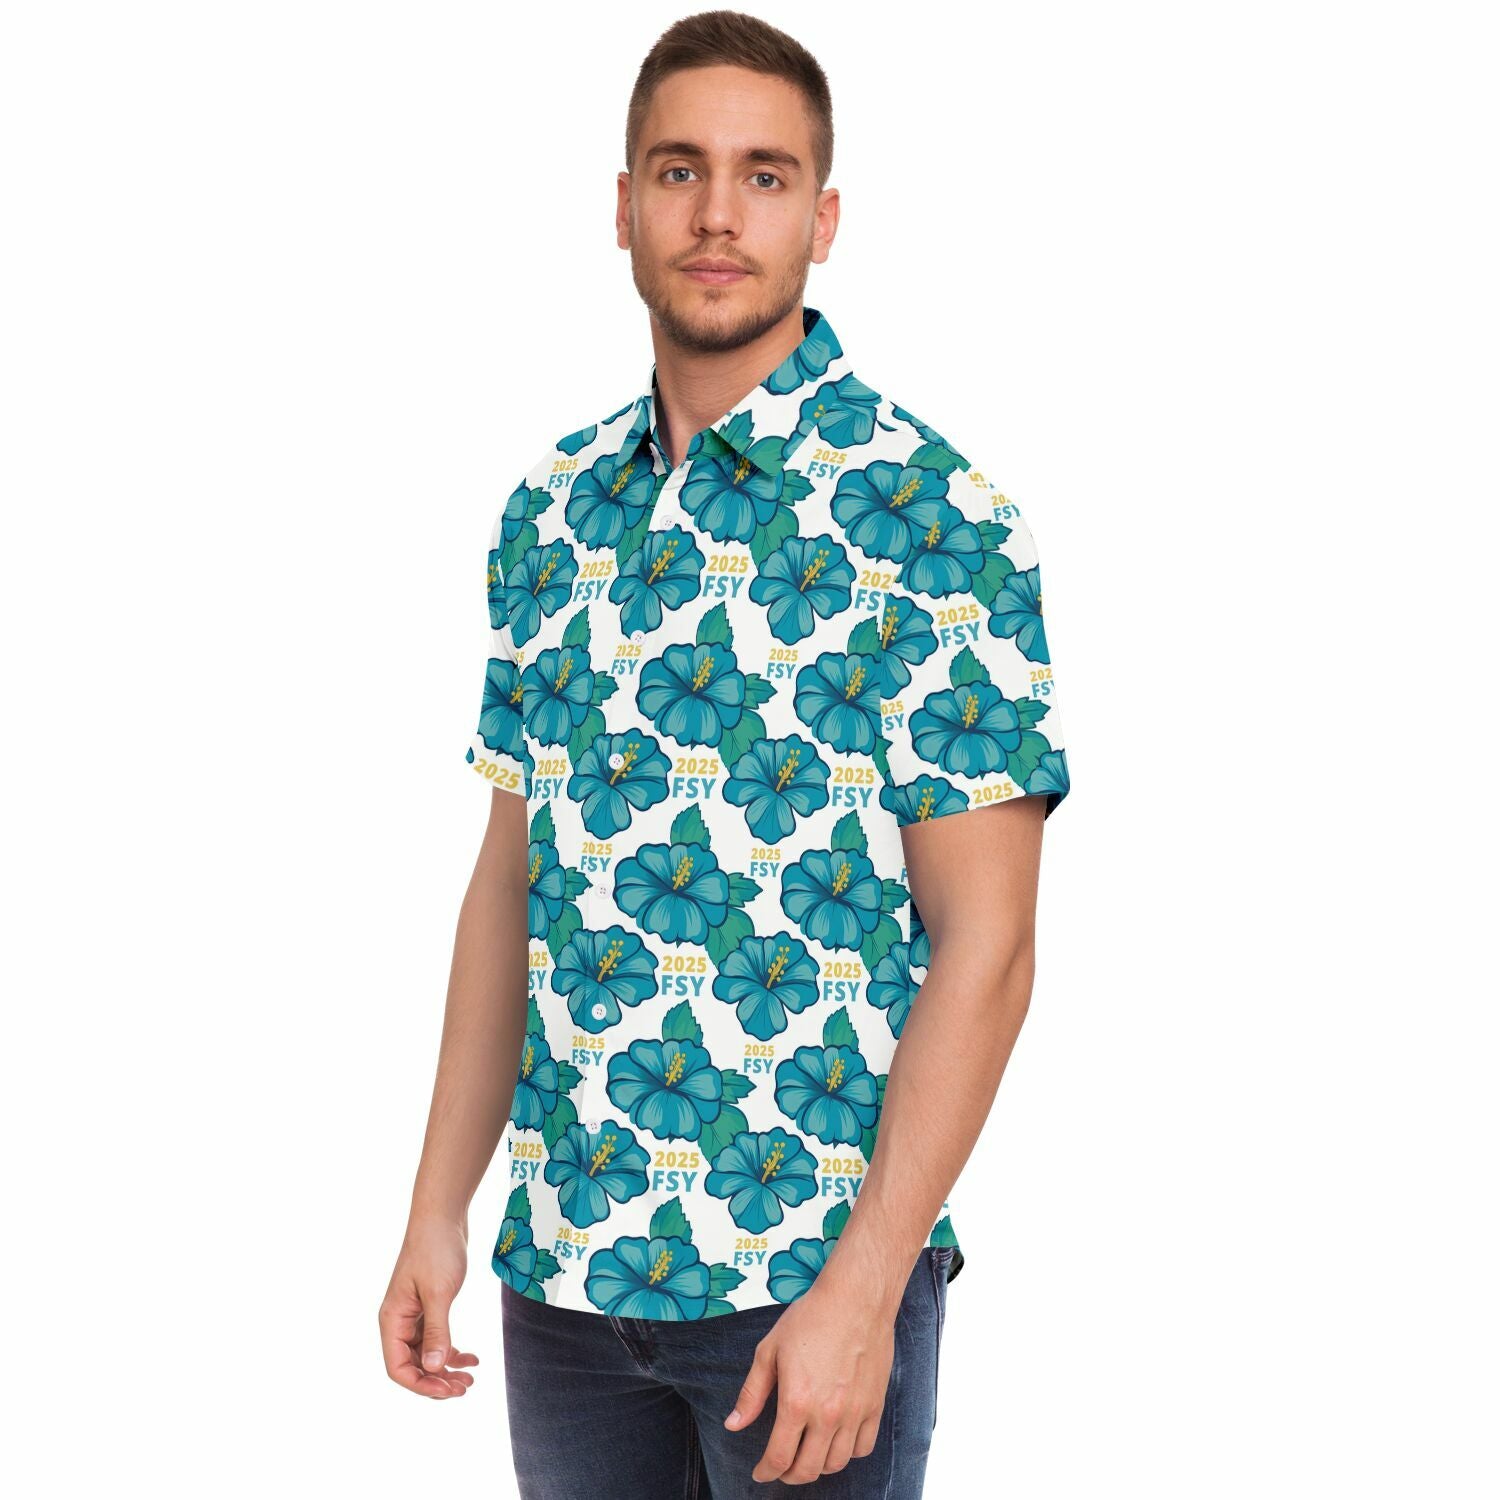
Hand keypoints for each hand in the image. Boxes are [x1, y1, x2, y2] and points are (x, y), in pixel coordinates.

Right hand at [379, 1216, 478, 1398]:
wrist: (443, 1216)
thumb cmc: (436, 1249)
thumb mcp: (438, 1292)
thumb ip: (437, 1331)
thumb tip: (434, 1368)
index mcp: (392, 1320)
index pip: (398, 1368)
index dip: (421, 1384)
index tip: (448, 1389)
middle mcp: (399, 1321)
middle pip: (413, 1366)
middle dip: (437, 1381)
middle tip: (465, 1388)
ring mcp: (414, 1315)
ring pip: (426, 1355)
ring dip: (446, 1370)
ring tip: (470, 1379)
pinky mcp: (429, 1307)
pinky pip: (437, 1339)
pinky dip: (453, 1351)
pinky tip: (472, 1357)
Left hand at [724, 1282, 895, 1484]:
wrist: (855, 1298)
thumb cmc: (811, 1318)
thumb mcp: (769, 1350)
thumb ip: (752, 1393)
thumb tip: (733, 1425)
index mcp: (797, 1402)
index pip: (778, 1457)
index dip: (765, 1472)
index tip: (759, 1472)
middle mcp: (827, 1414)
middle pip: (808, 1470)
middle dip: (789, 1476)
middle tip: (780, 1469)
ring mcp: (854, 1413)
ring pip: (836, 1464)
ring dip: (817, 1467)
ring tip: (806, 1455)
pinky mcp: (874, 1405)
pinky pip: (863, 1447)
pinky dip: (848, 1453)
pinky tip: (836, 1442)